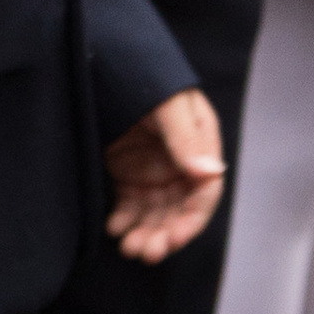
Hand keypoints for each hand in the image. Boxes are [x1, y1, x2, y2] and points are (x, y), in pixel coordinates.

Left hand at [105, 88, 225, 263]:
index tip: (175, 238)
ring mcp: (154, 170)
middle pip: (180, 209)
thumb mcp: (168, 105)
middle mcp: (181, 163)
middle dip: (166, 234)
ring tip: (129, 247)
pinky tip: (114, 228)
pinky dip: (124, 220)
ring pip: (156, 213)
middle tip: (147, 251)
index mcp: (200, 145)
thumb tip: (210, 173)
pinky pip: (130, 205)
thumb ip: (186, 139)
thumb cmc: (143, 75)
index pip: (205, 191)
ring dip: (145, 233)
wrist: (102, 61)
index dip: (192, 219)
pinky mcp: (128, 173)